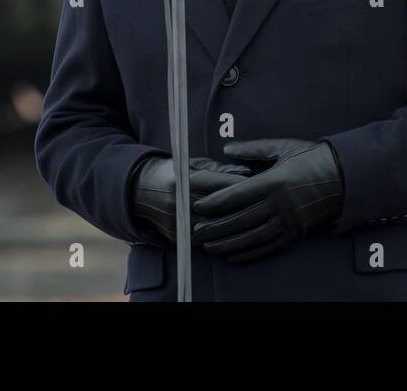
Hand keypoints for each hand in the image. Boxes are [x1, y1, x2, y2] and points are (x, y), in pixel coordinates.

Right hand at [130, 155, 252, 245]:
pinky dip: (218, 240)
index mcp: (186, 179)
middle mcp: (180, 202)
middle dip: (244, 207)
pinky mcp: (175, 236)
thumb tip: (247, 171)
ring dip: (234, 227)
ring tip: (255, 224)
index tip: (262, 185)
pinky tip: (235, 238)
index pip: (222, 185)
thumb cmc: (174, 172)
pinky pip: (202, 242)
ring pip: (213, 229)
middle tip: (264, 206)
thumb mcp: (194, 164)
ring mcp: (177, 221)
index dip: (244, 186)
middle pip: (220, 209)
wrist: (141, 191)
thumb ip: (220, 170)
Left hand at [191, 138, 344, 262]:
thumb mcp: (283, 147)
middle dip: (217, 226)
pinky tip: (235, 255)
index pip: (239, 194)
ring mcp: (289, 221)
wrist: (344, 177)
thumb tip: (227, 149)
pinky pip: (270, 246)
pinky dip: (250, 252)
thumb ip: (253, 149)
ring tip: (210, 246)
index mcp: (275, 180)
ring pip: (253, 236)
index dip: (216, 202)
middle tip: (197, 230)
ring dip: (229, 243)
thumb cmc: (312, 158)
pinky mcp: (296, 233)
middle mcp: (281, 204)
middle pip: (242, 218)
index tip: (199, 206)